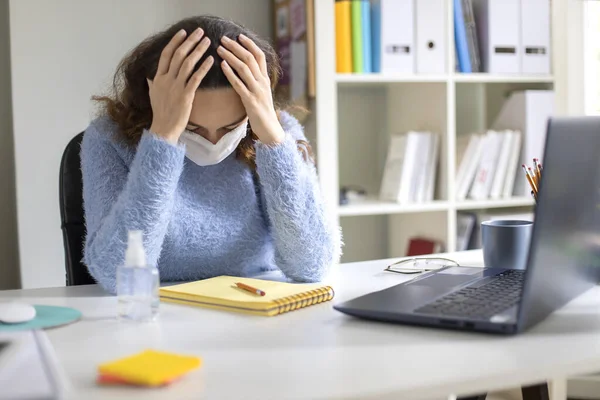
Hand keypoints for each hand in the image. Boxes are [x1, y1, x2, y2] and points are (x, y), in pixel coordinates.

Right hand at [147, 28, 213, 143]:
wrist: (163, 129)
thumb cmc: (160, 114)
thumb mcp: (153, 96)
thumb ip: (152, 84)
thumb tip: (150, 77)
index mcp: (158, 78)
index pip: (166, 55)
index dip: (175, 42)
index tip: (183, 32)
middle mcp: (166, 80)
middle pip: (178, 55)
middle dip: (190, 41)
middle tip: (200, 32)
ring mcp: (176, 87)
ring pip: (187, 64)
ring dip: (198, 51)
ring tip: (207, 42)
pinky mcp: (186, 96)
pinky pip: (196, 78)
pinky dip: (203, 67)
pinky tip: (211, 60)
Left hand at [218, 34, 284, 144]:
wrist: (270, 129)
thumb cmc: (263, 112)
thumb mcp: (261, 93)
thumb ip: (255, 80)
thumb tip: (245, 69)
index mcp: (265, 79)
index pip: (259, 56)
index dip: (250, 44)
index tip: (239, 35)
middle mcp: (263, 82)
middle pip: (250, 58)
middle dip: (236, 47)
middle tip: (223, 38)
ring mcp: (257, 91)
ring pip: (244, 68)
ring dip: (231, 56)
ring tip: (219, 48)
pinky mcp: (251, 101)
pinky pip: (239, 84)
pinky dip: (230, 73)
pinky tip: (222, 65)